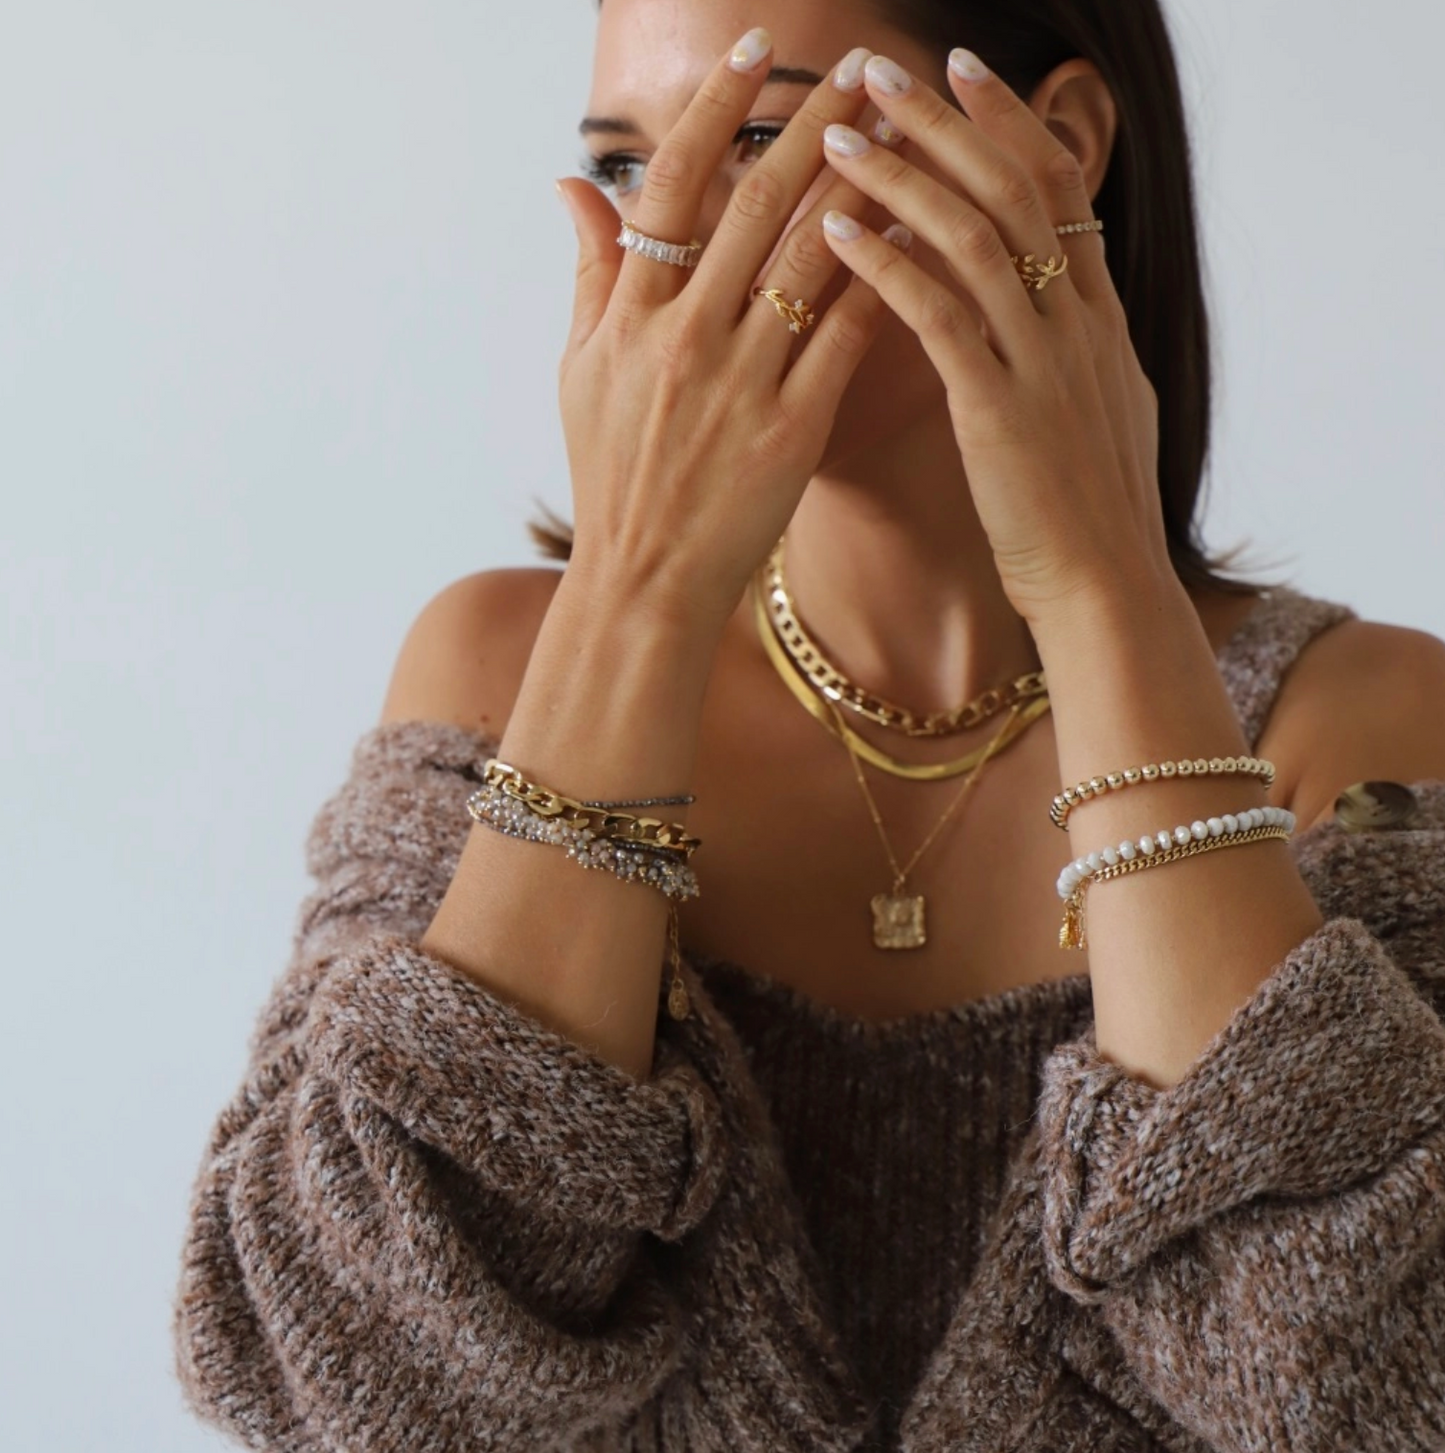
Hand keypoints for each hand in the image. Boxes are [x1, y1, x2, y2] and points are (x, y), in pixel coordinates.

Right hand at [555, 32, 903, 638]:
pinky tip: (920, 237)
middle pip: (755, 204)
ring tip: (903, 131)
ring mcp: (741, 385)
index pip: (672, 186)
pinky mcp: (793, 431)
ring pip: (812, 259)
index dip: (717, 109)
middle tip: (862, 66)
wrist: (643, 582)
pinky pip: (846, 337)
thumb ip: (590, 274)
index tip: (760, 53)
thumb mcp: (579, 373)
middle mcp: (684, 339)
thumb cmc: (612, 477)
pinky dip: (883, 280)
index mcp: (629, 318)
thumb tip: (574, 184)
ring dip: (863, 185)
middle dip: (815, 122)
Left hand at [816, 49, 1173, 628]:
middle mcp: (1078, 323)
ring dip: (903, 177)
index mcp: (1100, 319)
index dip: (1008, 121)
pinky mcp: (1000, 409)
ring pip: (974, 237)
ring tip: (841, 135)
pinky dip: (886, 265)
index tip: (961, 71)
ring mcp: (1043, 362)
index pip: (1057, 189)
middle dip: (946, 121)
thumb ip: (1077, 350)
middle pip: (1014, 189)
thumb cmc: (1088, 516)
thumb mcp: (1101, 413)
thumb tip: (1065, 310)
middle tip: (882, 70)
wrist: (1106, 589)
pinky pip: (938, 316)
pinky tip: (837, 234)